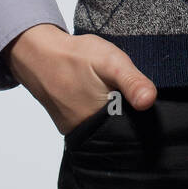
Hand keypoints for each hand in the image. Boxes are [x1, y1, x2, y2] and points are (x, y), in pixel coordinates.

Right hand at [2, 24, 157, 133]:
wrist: (39, 54)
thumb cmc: (75, 56)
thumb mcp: (111, 62)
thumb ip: (131, 81)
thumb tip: (148, 101)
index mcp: (103, 122)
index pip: (136, 132)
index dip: (145, 118)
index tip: (144, 102)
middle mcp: (88, 134)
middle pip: (121, 132)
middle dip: (129, 116)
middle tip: (125, 91)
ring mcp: (77, 131)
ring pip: (107, 129)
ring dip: (114, 114)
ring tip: (112, 92)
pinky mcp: (70, 126)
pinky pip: (92, 125)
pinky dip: (100, 113)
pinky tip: (99, 96)